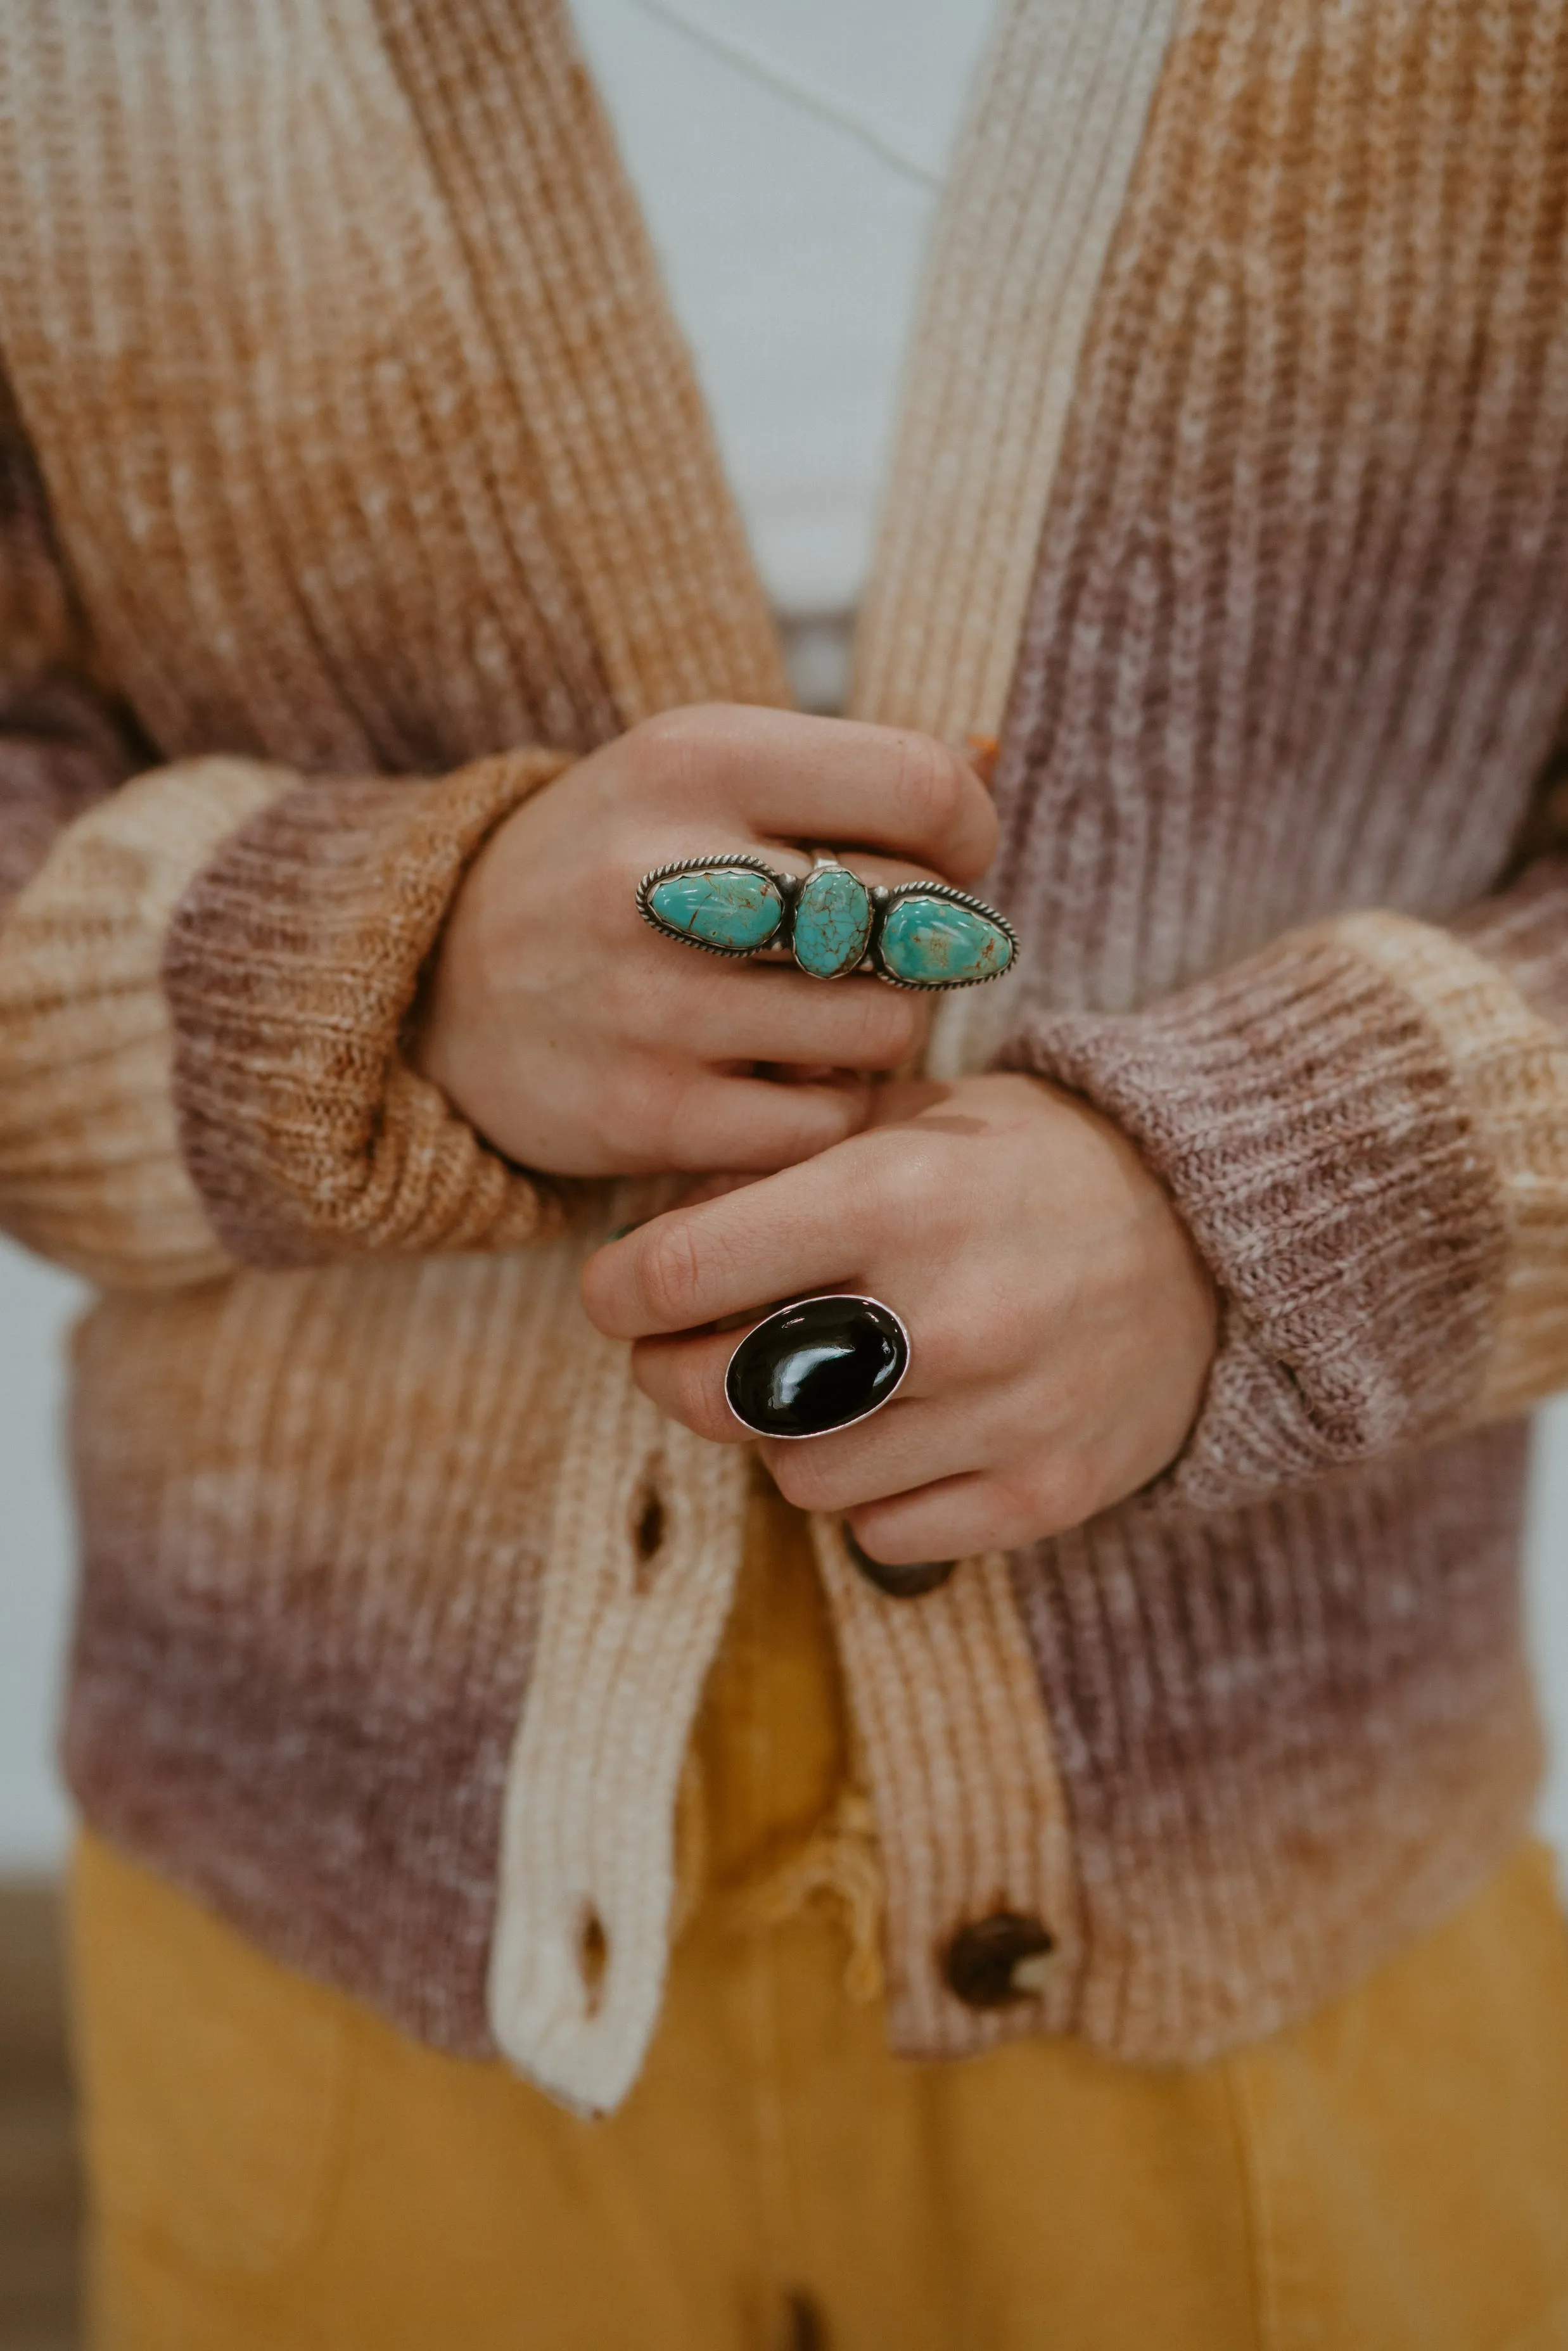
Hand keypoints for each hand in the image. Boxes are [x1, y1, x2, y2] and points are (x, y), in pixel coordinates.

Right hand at [410, 705, 997, 1176]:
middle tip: (876, 950)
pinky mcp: (648, 1115)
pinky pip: (827, 1119)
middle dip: (924, 941)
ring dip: (880, 1028)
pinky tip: (777, 1077)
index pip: (924, 788)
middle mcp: (667, 873)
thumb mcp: (701, 774)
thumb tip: (995, 759)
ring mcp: (653, 1002)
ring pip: (887, 1026)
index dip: (968, 835)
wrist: (432, 986)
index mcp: (695, 756)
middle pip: (920, 916)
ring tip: (821, 1012)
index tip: (944, 863)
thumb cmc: (613, 867)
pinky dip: (826, 1105)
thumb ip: (848, 770)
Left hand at [580, 1074, 1218, 1561]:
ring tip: (823, 1383)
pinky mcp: (1040, 1494)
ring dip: (784, 1433)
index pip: (683, 1270)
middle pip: (717, 1393)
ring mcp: (996, 1416)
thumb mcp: (915, 1115)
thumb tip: (660, 1229)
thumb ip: (786, 1163)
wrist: (1217, 1235)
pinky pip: (880, 1533)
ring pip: (793, 1474)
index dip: (618, 1290)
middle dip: (672, 1373)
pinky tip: (902, 1434)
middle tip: (678, 1351)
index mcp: (894, 1198)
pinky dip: (869, 1494)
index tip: (615, 1293)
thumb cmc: (1035, 1165)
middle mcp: (941, 1315)